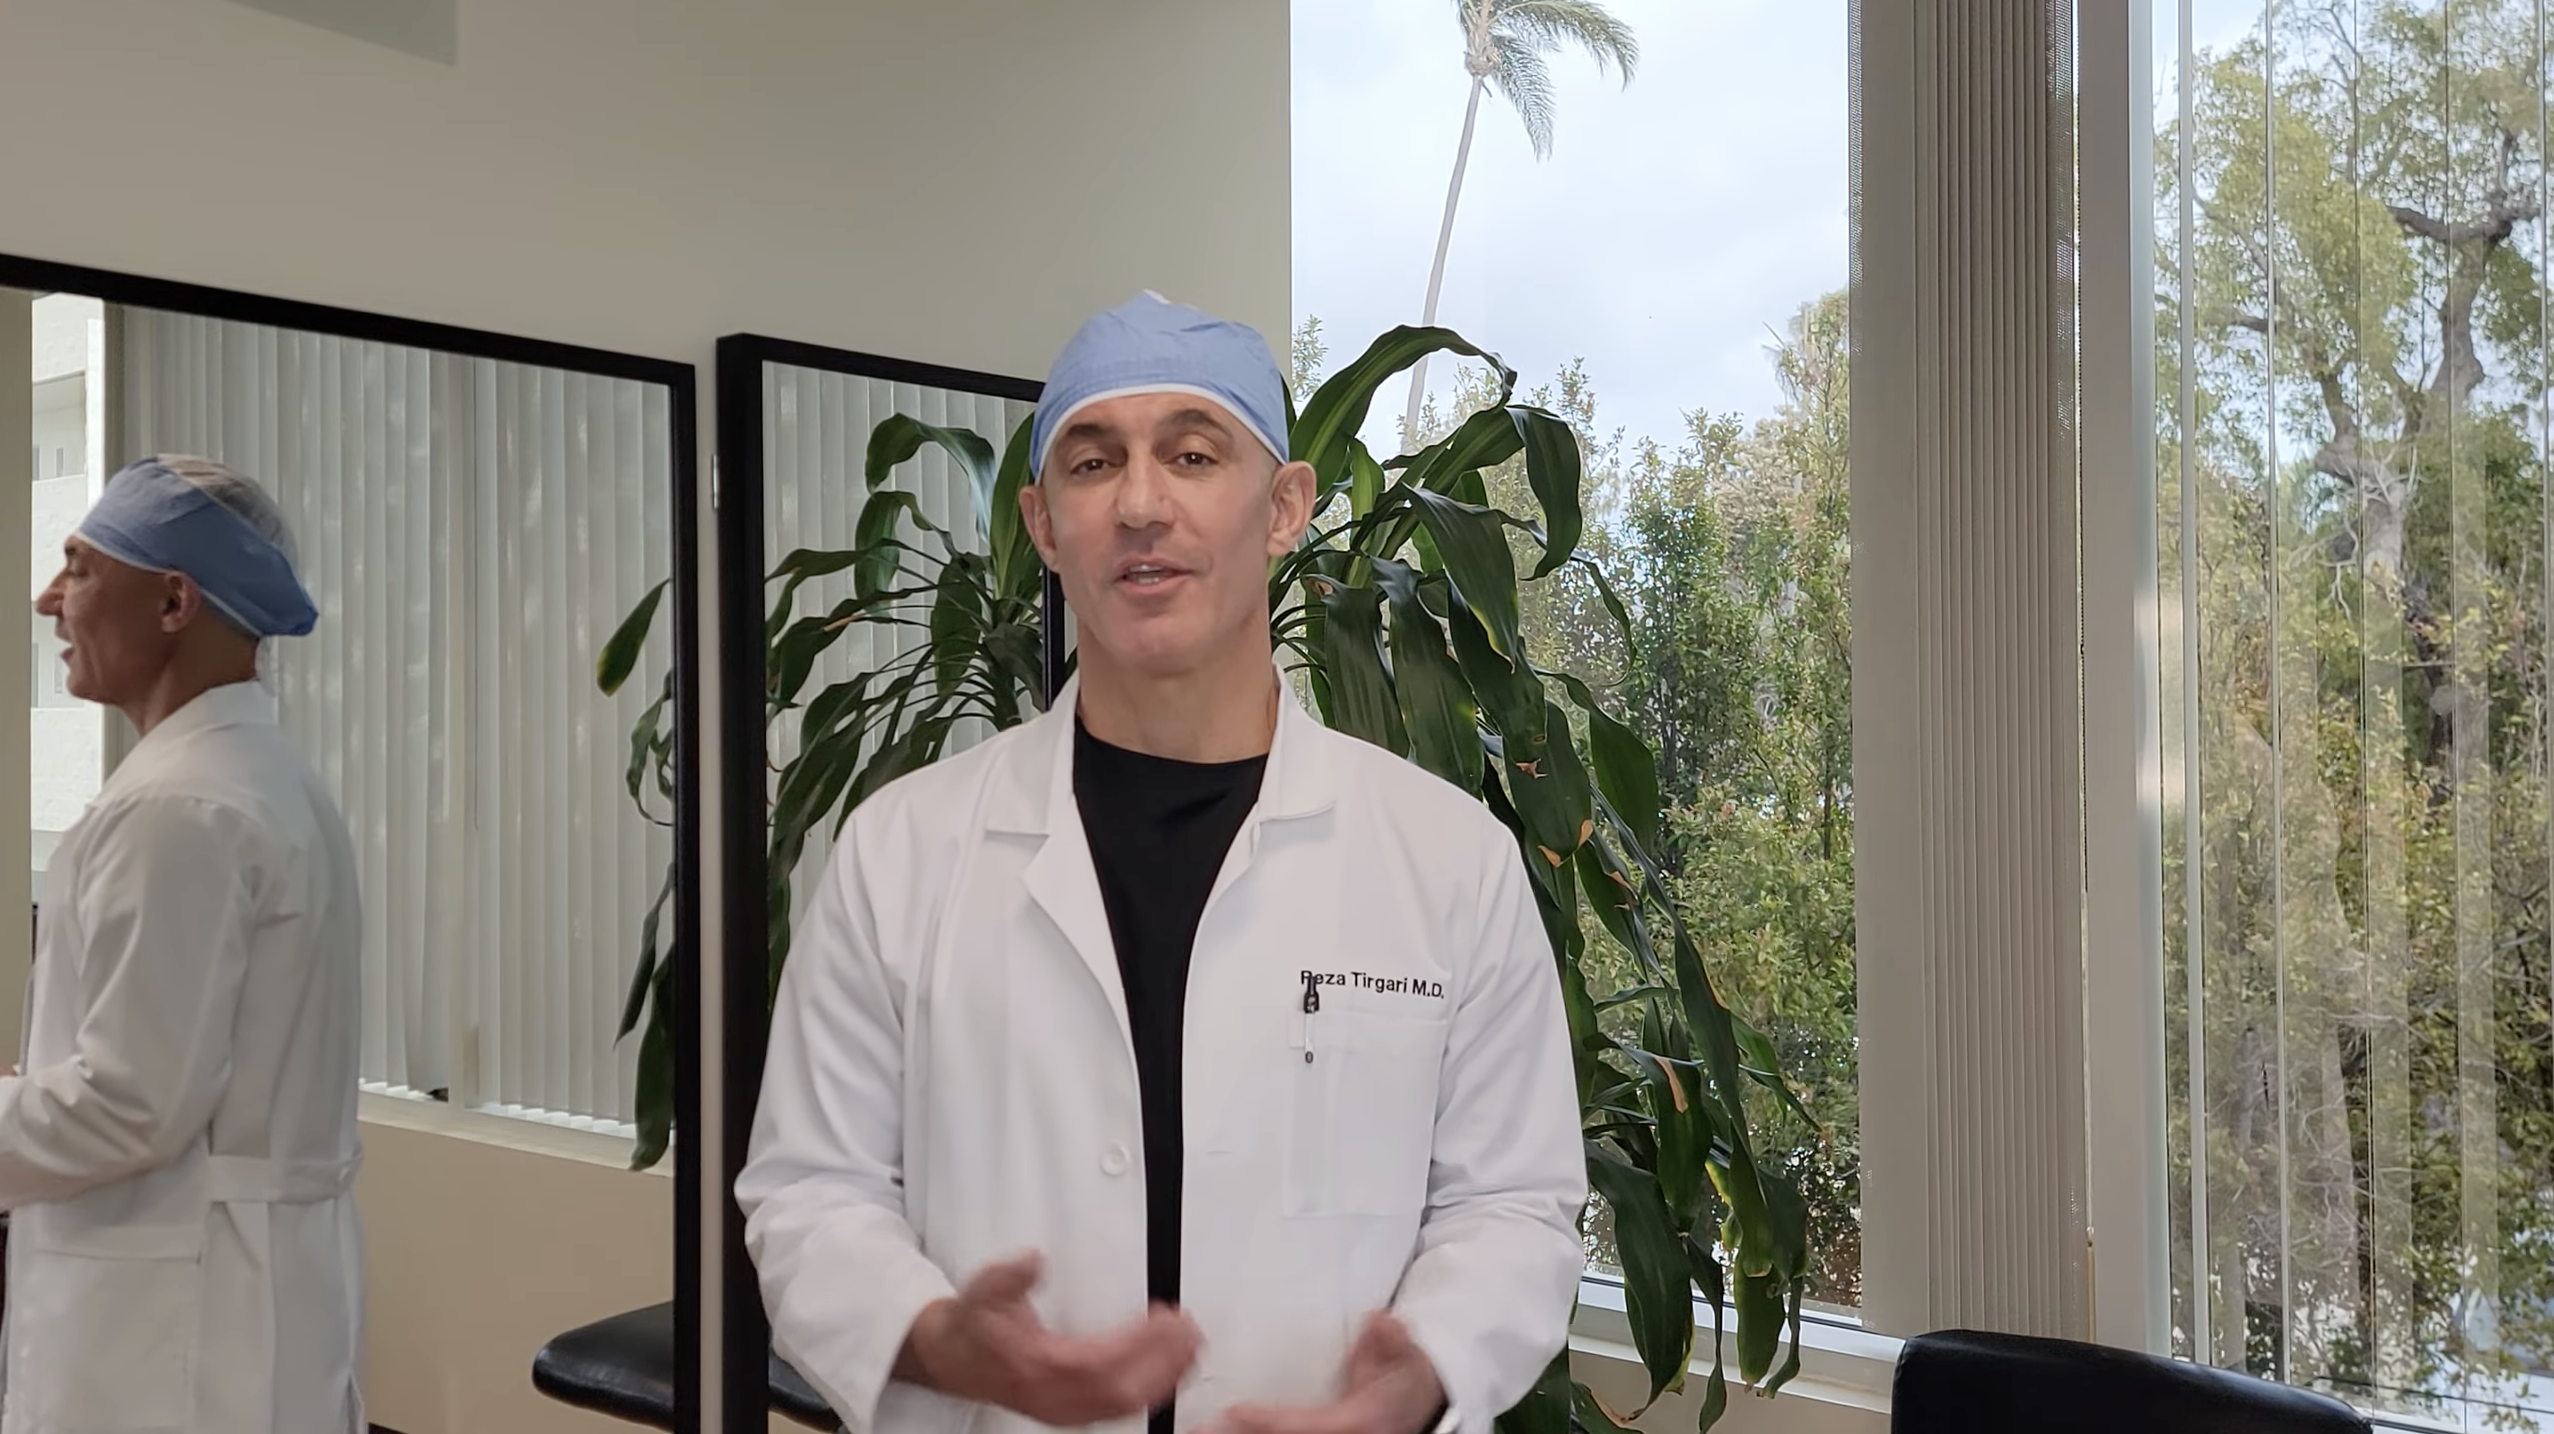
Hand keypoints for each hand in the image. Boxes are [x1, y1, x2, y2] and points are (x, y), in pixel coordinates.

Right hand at [895, 1250, 1201, 1424]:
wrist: (952, 1357)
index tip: (1167, 1318)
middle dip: (1164, 1364)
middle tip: (1191, 1332)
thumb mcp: (982, 1291)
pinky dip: (1150, 1390)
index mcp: (1036, 1366)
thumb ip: (1007, 1277)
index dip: (1139, 1344)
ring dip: (1164, 1378)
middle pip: (1121, 1392)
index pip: (1099, 1363)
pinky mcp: (1070, 1410)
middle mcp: (1053, 1395)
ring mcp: (1063, 1408)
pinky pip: (1118, 1408)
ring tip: (1190, 1347)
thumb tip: (1033, 1261)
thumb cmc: (974, 1326)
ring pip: (1123, 1404)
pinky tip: (1168, 1371)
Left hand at [1200, 1311, 1446, 1433]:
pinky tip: (1231, 1428)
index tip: (1238, 1411)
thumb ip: (1392, 1338)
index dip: (1271, 1421)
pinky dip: (1262, 1431)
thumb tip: (1381, 1323)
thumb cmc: (1406, 1375)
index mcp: (1359, 1422)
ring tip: (1206, 1429)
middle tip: (1205, 1427)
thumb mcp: (1406, 1350)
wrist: (1421, 1396)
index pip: (1308, 1425)